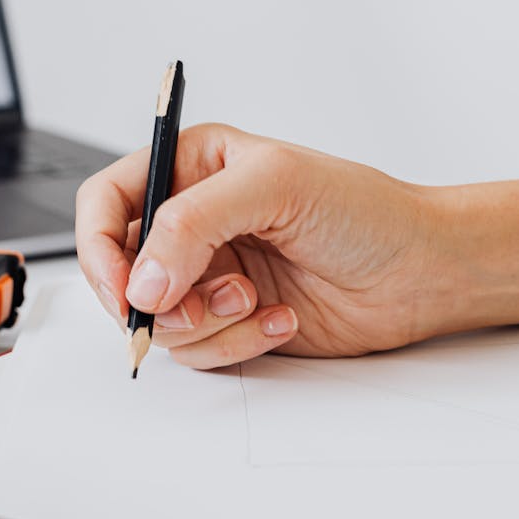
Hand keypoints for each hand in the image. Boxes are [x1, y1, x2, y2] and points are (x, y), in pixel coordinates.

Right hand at [75, 123, 453, 367]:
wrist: (420, 273)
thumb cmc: (365, 212)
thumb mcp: (275, 185)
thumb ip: (194, 221)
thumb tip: (144, 279)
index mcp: (192, 168)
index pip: (106, 201)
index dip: (97, 247)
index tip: (123, 287)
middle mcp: (193, 222)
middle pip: (122, 271)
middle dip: (155, 298)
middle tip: (193, 303)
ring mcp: (210, 275)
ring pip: (160, 320)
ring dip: (206, 321)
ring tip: (256, 299)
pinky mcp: (232, 322)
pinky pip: (199, 350)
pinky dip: (236, 342)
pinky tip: (282, 318)